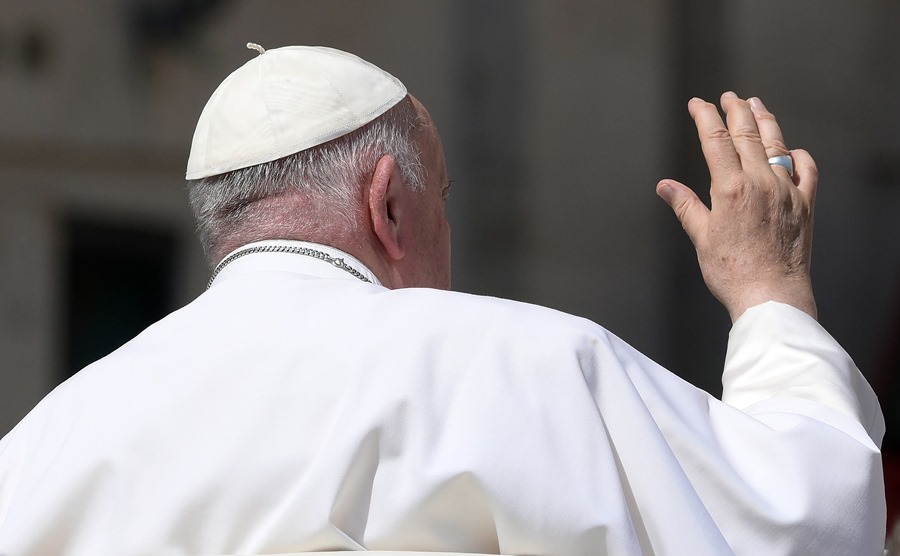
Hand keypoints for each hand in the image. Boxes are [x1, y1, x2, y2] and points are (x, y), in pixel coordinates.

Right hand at [657, 92, 817, 322]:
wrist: (771, 296)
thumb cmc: (732, 273)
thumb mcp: (702, 238)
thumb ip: (686, 206)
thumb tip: (666, 186)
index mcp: (730, 188)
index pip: (716, 139)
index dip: (705, 116)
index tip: (698, 103)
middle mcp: (761, 182)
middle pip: (747, 133)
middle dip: (736, 109)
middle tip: (729, 96)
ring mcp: (787, 191)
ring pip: (776, 145)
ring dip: (765, 121)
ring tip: (757, 105)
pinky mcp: (805, 205)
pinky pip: (806, 170)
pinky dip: (798, 155)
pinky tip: (792, 150)